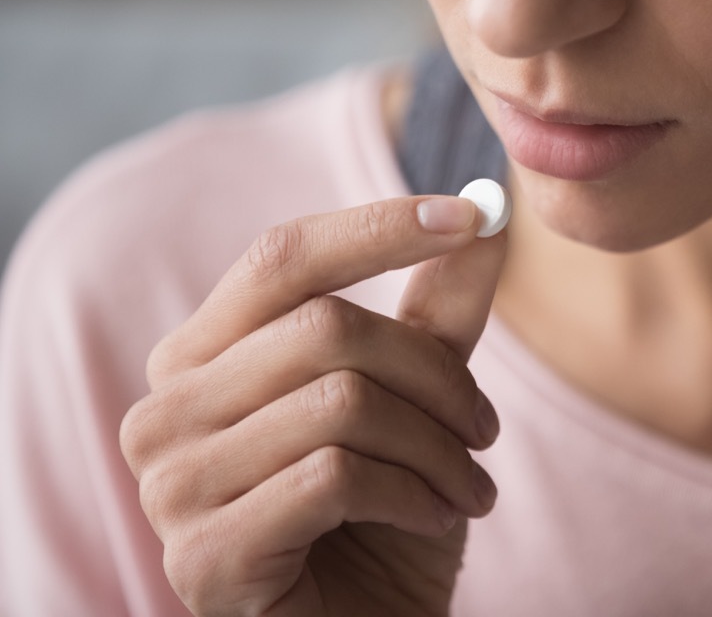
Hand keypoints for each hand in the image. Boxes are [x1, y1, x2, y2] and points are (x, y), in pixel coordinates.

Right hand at [119, 196, 504, 615]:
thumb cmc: (378, 519)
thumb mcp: (414, 403)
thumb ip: (436, 313)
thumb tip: (489, 213)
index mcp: (204, 356)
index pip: (282, 257)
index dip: (379, 228)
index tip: (474, 217)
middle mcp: (167, 409)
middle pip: (327, 329)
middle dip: (436, 376)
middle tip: (486, 430)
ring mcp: (172, 485)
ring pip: (341, 403)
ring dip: (437, 446)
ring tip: (470, 486)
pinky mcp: (203, 555)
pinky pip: (336, 477)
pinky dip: (414, 493)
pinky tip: (438, 520)